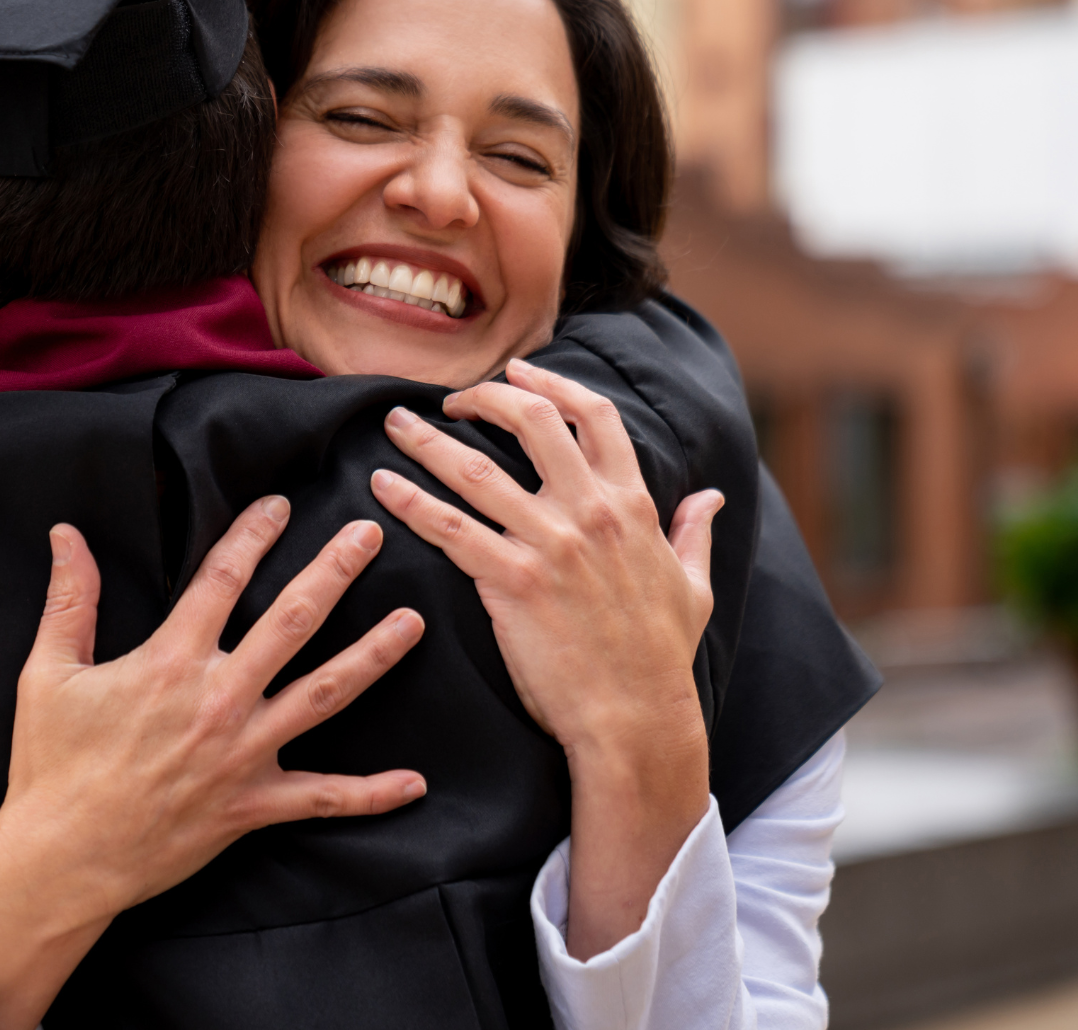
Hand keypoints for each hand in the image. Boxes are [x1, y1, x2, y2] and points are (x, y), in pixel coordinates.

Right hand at [0, 497, 426, 1029]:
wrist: (64, 857)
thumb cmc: (52, 765)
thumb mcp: (48, 672)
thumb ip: (69, 598)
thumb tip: (66, 534)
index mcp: (170, 661)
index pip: (222, 578)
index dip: (253, 534)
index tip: (280, 505)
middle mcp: (218, 699)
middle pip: (292, 621)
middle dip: (334, 572)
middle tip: (368, 536)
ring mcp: (243, 754)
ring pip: (323, 695)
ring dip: (372, 657)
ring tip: (412, 623)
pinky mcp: (252, 806)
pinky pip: (323, 798)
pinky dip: (371, 794)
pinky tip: (414, 782)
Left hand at [366, 356, 720, 957]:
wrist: (636, 718)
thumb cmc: (661, 658)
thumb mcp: (693, 587)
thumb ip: (694, 534)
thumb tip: (711, 498)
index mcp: (632, 505)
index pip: (594, 417)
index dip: (552, 382)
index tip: (516, 372)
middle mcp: (589, 512)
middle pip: (530, 421)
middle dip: (484, 396)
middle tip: (449, 398)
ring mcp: (549, 544)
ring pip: (475, 469)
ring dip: (427, 439)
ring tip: (395, 424)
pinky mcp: (512, 581)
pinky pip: (448, 527)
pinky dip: (409, 501)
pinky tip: (381, 486)